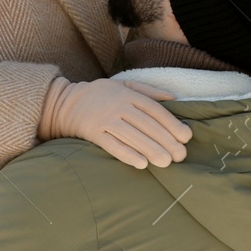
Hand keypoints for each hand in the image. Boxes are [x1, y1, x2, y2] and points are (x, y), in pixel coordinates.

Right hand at [40, 77, 191, 168]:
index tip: (186, 137)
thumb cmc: (101, 95)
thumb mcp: (123, 86)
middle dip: (166, 140)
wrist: (65, 103)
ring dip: (151, 149)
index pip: (155, 110)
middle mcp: (117, 105)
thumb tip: (174, 99)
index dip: (172, 124)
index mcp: (128, 94)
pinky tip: (141, 164)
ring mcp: (104, 118)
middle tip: (180, 156)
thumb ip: (149, 91)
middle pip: (146, 124)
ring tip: (166, 162)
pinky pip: (111, 145)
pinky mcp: (92, 132)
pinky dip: (127, 154)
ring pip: (132, 135)